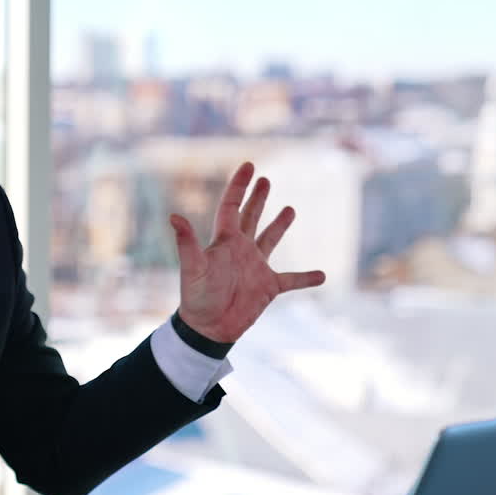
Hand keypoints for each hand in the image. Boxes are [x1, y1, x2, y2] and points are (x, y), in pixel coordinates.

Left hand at [170, 162, 324, 342]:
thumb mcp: (192, 268)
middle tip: (265, 179)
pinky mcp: (268, 287)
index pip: (231, 207)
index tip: (249, 166)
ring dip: (279, 226)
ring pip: (270, 240)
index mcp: (224, 241)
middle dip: (257, 198)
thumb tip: (174, 216)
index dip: (239, 186)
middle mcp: (240, 250)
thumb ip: (187, 243)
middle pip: (250, 217)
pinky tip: (321, 275)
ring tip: (290, 209)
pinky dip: (306, 278)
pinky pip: (291, 280)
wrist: (208, 328)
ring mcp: (256, 267)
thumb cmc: (197, 297)